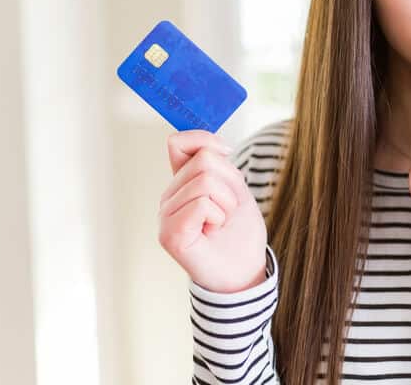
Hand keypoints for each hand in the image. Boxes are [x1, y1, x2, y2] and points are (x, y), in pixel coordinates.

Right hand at [158, 130, 267, 292]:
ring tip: (220, 222)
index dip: (204, 140)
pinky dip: (218, 217)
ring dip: (227, 202)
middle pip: (204, 161)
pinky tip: (212, 232)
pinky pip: (201, 204)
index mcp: (182, 183)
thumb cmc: (239, 232)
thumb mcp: (236, 188)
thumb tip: (212, 147)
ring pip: (206, 181)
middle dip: (230, 183)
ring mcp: (165, 216)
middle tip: (228, 210)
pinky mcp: (169, 235)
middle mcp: (169, 197)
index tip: (226, 153)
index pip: (178, 143)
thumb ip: (220, 166)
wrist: (244, 271)